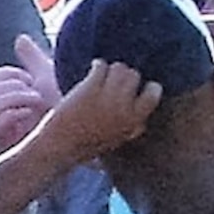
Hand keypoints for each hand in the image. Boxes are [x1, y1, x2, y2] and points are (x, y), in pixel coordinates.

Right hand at [0, 34, 59, 150]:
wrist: (81, 122)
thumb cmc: (65, 101)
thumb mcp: (47, 75)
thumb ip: (31, 58)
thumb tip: (20, 38)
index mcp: (6, 94)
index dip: (5, 74)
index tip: (29, 77)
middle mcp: (1, 112)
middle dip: (11, 86)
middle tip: (33, 89)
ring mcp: (3, 129)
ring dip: (13, 98)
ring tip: (35, 100)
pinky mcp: (7, 144)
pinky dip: (11, 114)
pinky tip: (29, 112)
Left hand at [43, 59, 161, 161]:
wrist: (60, 146)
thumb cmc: (86, 146)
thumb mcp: (118, 140)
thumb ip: (132, 127)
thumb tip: (143, 119)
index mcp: (135, 121)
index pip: (154, 92)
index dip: (146, 86)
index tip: (136, 88)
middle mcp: (125, 107)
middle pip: (134, 75)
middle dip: (124, 76)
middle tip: (111, 82)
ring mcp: (109, 96)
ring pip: (119, 67)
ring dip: (110, 70)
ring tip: (101, 78)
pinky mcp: (91, 88)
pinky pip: (101, 66)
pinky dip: (97, 66)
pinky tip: (93, 70)